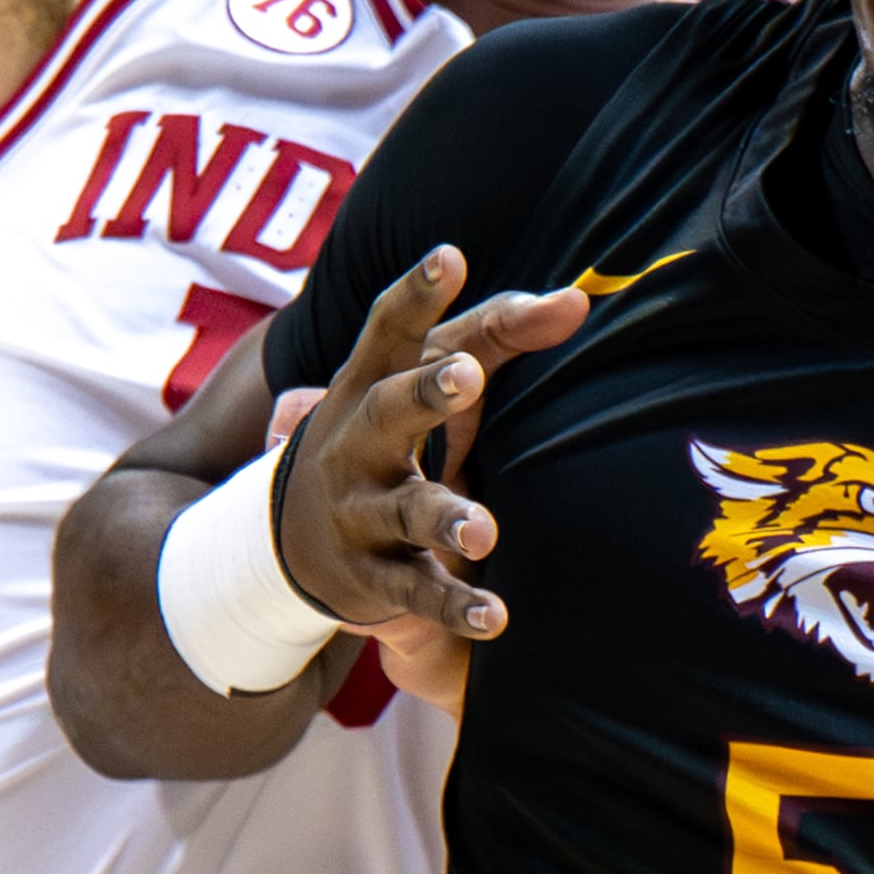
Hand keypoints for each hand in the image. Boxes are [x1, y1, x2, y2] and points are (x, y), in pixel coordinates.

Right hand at [274, 246, 586, 644]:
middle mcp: (355, 442)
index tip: (450, 256)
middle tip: (467, 375)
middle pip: (387, 410)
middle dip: (424, 393)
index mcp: (368, 384)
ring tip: (484, 528)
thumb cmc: (384, 433)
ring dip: (445, 515)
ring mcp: (360, 510)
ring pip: (404, 509)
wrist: (292, 538)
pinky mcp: (373, 575)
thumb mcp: (422, 380)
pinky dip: (455, 606)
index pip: (389, 331)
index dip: (417, 293)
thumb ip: (500, 336)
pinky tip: (496, 617)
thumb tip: (580, 299)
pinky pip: (416, 591)